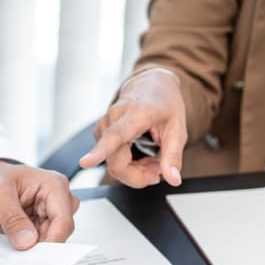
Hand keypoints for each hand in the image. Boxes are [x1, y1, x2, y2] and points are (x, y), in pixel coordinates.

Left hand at [0, 160, 78, 248]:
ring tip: (13, 242)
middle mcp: (58, 199)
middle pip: (60, 233)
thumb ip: (11, 218)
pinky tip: (16, 244)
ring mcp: (51, 213)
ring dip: (35, 247)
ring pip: (52, 240)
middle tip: (20, 252)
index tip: (35, 255)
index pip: (63, 221)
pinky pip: (42, 243)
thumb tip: (27, 240)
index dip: (52, 241)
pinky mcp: (43, 225)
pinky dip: (30, 248)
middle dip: (41, 246)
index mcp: (54, 185)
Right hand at [78, 67, 186, 187]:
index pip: (114, 136)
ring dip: (135, 171)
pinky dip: (128, 165)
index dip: (99, 152)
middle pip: (116, 164)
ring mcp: (104, 126)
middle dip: (138, 176)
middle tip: (158, 170)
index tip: (85, 162)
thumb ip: (173, 156)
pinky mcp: (100, 134)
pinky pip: (111, 161)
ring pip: (114, 166)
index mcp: (135, 114)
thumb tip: (173, 179)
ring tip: (152, 160)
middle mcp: (113, 119)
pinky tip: (139, 156)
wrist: (151, 85)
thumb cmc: (164, 104)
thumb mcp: (178, 129)